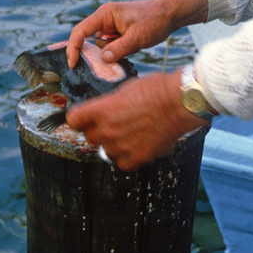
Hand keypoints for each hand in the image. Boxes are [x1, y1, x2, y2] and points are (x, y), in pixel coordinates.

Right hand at [66, 0, 208, 68]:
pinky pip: (108, 47)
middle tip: (96, 68)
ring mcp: (111, 26)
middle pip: (87, 39)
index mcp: (105, 14)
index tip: (72, 64)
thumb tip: (103, 60)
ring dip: (104, 56)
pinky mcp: (117, 33)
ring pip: (98, 46)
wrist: (170, 14)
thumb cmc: (155, 20)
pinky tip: (122, 57)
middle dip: (90, 54)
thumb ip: (119, 48)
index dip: (73, 47)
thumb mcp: (138, 37)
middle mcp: (105, 19)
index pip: (80, 31)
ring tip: (117, 61)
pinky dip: (112, 54)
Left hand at [66, 68, 208, 170]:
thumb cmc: (156, 90)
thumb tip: (105, 109)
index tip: (85, 119)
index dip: (79, 119)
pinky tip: (138, 144)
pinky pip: (122, 162)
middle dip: (99, 131)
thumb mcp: (125, 89)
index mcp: (101, 110)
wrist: (179, 103)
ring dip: (115, 144)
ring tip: (131, 134)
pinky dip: (128, 156)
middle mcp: (106, 130)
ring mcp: (120, 146)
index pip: (73, 120)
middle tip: (115, 124)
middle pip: (89, 137)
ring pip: (106, 151)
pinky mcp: (135, 158)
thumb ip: (109, 104)